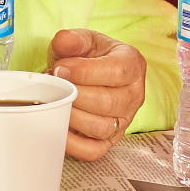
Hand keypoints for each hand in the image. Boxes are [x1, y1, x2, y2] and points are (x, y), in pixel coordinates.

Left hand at [50, 28, 145, 160]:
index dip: (86, 72)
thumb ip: (72, 39)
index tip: (60, 68)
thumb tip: (64, 40)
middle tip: (55, 86)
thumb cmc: (87, 56)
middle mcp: (134, 95)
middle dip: (75, 95)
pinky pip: (94, 151)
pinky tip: (58, 126)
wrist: (88, 72)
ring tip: (56, 102)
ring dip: (72, 116)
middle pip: (109, 102)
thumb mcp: (82, 40)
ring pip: (101, 127)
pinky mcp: (109, 140)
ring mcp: (124, 121)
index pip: (117, 71)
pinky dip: (73, 144)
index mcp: (133, 65)